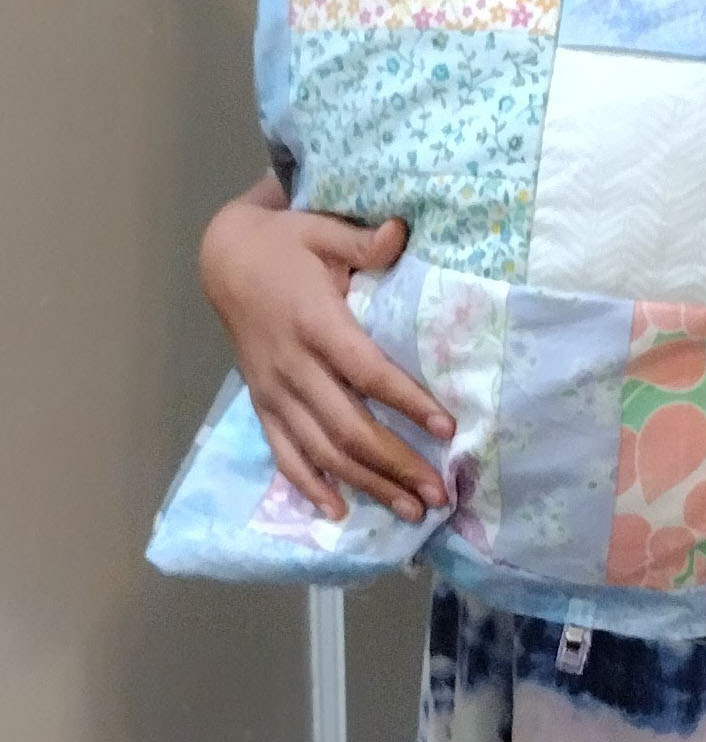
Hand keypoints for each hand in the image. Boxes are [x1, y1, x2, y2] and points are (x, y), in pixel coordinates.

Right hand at [200, 190, 452, 522]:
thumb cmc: (286, 244)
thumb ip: (362, 242)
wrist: (224, 259)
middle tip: (439, 493)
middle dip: (396, 464)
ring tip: (411, 510)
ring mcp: (274, 391)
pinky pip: (284, 453)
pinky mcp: (262, 403)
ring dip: (368, 483)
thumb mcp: (322, 230)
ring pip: (322, 450)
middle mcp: (293, 366)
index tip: (446, 428)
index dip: (407, 402)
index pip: (367, 372)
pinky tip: (340, 510)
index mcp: (315, 323)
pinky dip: (310, 485)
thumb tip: (399, 233)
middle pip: (349, 426)